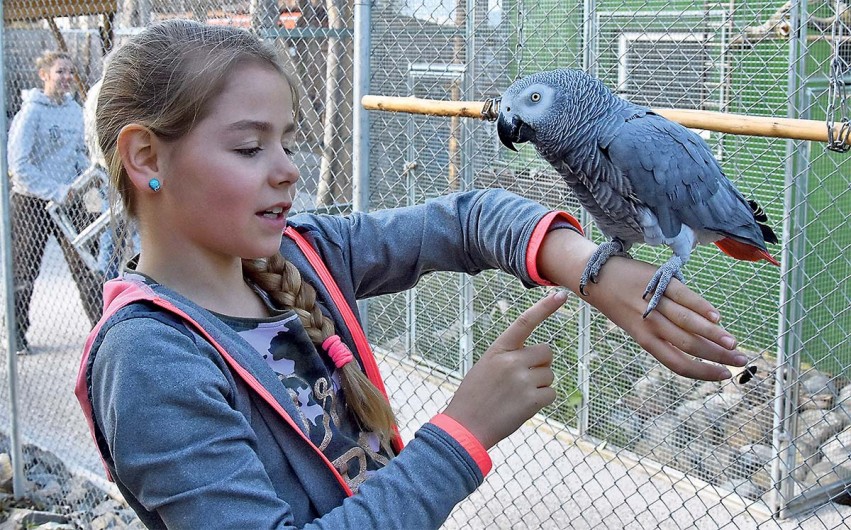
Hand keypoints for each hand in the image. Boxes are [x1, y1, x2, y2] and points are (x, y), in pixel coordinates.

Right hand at [443, 290, 566, 448]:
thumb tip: (539, 358)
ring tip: (517, 396)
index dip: (544, 308)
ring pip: (550, 374)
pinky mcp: (532, 400)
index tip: (561, 295)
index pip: (524, 322)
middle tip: (523, 379)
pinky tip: (523, 406)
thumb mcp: (486, 367)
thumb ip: (509, 357)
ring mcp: (523, 381)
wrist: (466, 427)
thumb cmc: (474, 397)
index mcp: (498, 350)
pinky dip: (542, 400)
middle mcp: (512, 361)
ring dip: (540, 384)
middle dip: (540, 364)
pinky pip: (551, 393)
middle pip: (546, 352)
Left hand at [537, 229, 746, 380]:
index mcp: (645, 340)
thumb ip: (666, 335)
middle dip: (717, 356)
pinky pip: (684, 296)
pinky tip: (717, 318)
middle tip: (740, 361)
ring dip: (714, 335)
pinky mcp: (659, 281)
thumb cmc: (622, 305)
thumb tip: (704, 342)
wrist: (596, 278)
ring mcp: (654, 303)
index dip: (703, 373)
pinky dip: (702, 307)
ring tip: (734, 344)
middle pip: (688, 345)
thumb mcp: (639, 327)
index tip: (724, 376)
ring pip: (688, 323)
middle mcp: (650, 325)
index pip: (677, 363)